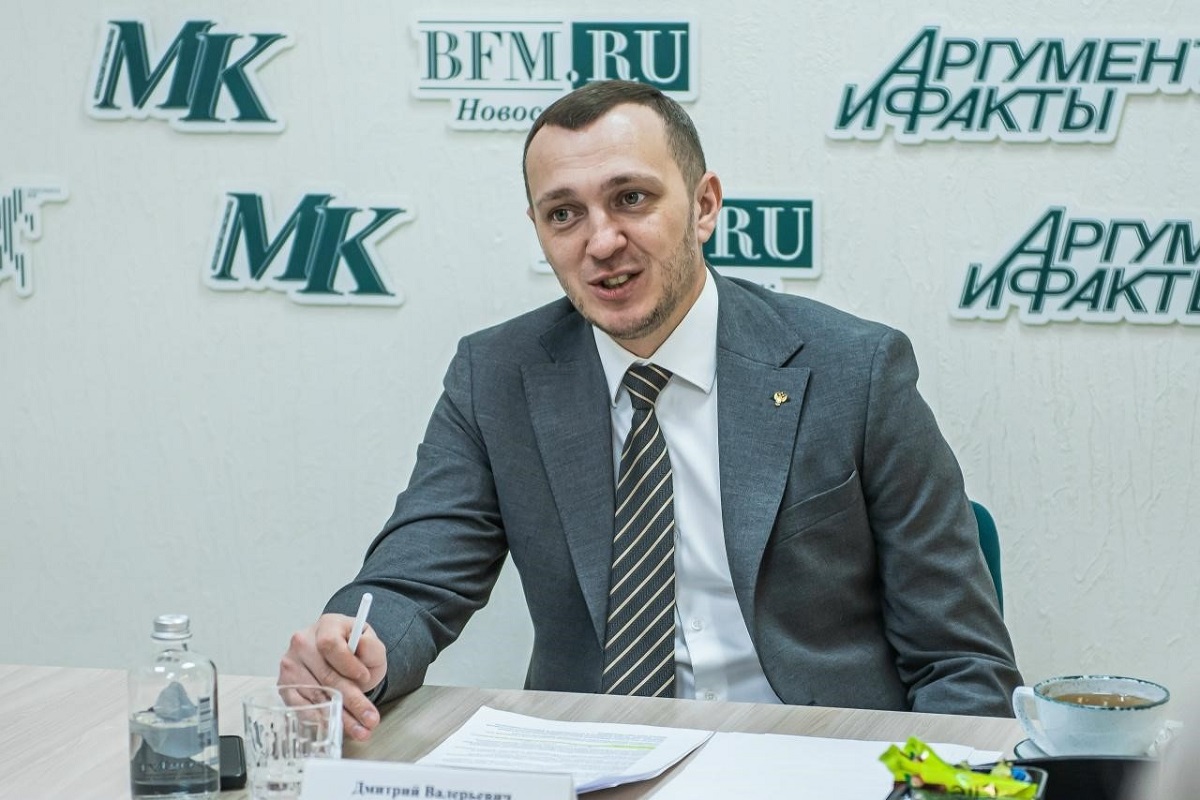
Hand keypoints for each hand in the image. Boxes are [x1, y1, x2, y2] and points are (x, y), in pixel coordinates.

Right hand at [279, 613, 386, 741]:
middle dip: (352, 701)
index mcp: (326, 625)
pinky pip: (299, 705)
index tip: (364, 678)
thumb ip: (372, 646)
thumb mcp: (371, 644)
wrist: (341, 657)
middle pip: (325, 676)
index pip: (331, 645)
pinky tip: (331, 727)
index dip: (348, 664)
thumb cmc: (355, 650)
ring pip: (316, 695)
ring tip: (359, 730)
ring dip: (338, 716)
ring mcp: (291, 664)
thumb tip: (363, 647)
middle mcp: (303, 642)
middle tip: (369, 719)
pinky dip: (316, 718)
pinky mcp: (285, 684)